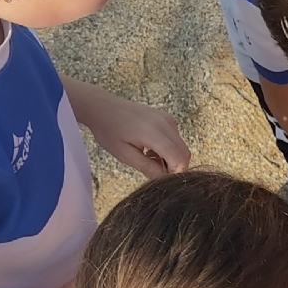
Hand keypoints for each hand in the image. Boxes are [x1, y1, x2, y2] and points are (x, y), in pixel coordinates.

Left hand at [64, 77, 190, 176]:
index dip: (174, 173)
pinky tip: (151, 149)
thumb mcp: (124, 154)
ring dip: (171, 158)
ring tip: (149, 158)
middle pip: (184, 153)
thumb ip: (147, 167)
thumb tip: (164, 180)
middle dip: (174, 167)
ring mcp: (168, 119)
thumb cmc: (109, 130)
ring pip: (181, 147)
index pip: (178, 158)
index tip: (160, 179)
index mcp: (153, 132)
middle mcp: (165, 123)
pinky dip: (169, 149)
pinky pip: (176, 139)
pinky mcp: (167, 118)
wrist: (103, 107)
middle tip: (154, 171)